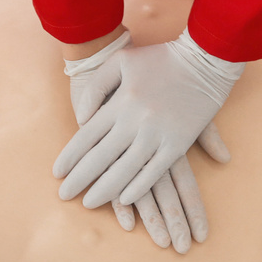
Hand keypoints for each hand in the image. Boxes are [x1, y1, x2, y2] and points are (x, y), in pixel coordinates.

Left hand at [55, 32, 240, 240]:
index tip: (57, 174)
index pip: (86, 136)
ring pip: (125, 170)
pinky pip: (155, 171)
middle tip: (64, 196)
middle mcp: (135, 120)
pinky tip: (125, 199)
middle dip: (80, 179)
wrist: (204, 58)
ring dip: (105, 190)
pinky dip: (139, 187)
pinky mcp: (179, 143)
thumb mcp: (120, 62)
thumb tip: (81, 119)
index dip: (70, 158)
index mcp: (120, 102)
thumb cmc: (159, 59)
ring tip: (89, 203)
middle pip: (101, 158)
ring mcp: (158, 133)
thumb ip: (96, 88)